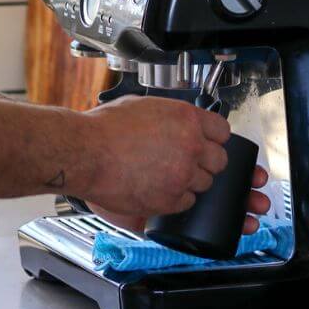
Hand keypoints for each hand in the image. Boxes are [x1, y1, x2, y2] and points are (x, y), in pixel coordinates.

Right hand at [76, 96, 231, 217]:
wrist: (85, 152)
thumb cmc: (105, 128)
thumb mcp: (143, 106)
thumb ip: (170, 116)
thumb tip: (179, 122)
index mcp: (186, 118)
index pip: (222, 131)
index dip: (213, 138)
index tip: (206, 142)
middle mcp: (191, 145)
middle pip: (219, 160)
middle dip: (206, 162)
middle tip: (186, 161)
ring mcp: (182, 174)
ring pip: (204, 183)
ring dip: (190, 181)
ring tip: (165, 174)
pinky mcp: (171, 199)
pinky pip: (187, 202)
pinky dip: (176, 197)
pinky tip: (157, 187)